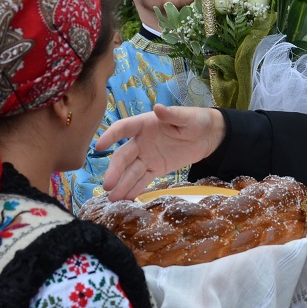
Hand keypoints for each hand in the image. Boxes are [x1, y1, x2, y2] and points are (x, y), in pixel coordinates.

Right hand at [100, 104, 224, 199]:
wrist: (207, 136)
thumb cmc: (195, 121)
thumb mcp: (186, 117)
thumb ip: (172, 115)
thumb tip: (158, 108)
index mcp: (145, 124)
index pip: (123, 128)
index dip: (110, 136)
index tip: (99, 147)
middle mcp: (141, 141)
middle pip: (124, 156)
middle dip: (115, 171)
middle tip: (108, 185)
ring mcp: (147, 156)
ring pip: (131, 172)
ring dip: (122, 184)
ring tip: (113, 199)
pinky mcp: (156, 169)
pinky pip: (143, 180)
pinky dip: (135, 189)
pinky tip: (126, 199)